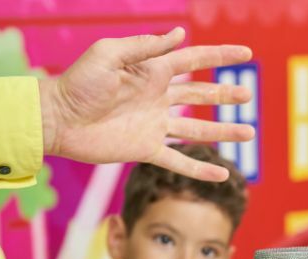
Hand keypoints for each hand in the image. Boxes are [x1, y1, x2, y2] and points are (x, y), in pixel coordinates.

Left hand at [40, 28, 253, 180]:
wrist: (58, 119)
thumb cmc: (78, 82)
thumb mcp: (109, 54)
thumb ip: (144, 47)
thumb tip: (179, 34)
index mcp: (152, 72)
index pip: (194, 61)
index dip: (220, 56)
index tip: (246, 53)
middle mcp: (158, 98)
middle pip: (201, 95)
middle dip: (226, 95)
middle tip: (248, 95)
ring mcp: (154, 125)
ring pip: (198, 130)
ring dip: (223, 131)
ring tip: (249, 131)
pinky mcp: (146, 150)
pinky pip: (179, 161)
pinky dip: (200, 170)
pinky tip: (222, 176)